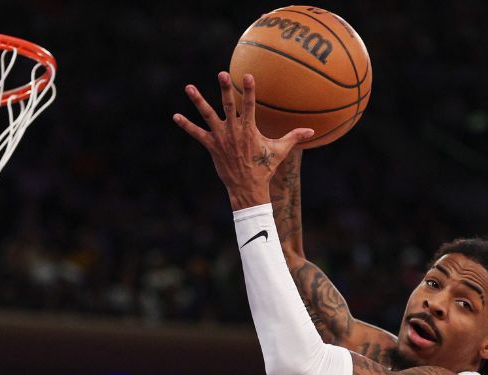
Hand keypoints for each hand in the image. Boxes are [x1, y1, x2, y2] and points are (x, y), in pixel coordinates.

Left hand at [174, 72, 314, 209]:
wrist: (247, 188)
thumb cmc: (264, 168)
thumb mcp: (280, 151)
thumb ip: (294, 137)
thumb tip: (312, 131)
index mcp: (249, 129)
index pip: (250, 105)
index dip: (249, 90)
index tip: (247, 75)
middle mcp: (234, 131)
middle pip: (228, 105)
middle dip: (225, 89)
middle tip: (221, 74)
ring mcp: (221, 138)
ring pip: (207, 116)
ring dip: (198, 101)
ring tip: (189, 87)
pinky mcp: (212, 146)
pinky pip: (197, 134)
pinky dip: (186, 125)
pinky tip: (175, 117)